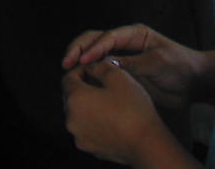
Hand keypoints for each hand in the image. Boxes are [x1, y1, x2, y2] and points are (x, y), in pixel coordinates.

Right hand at [62, 24, 214, 110]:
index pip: (108, 37)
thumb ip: (132, 63)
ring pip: (94, 54)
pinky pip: (101, 71)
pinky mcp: (122, 73)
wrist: (193, 84)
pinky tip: (80, 82)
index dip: (94, 48)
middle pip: (95, 39)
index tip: (83, 60)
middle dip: (79, 49)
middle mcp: (124, 42)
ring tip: (68, 71)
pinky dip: (88, 74)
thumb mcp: (157, 63)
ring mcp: (122, 57)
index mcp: (134, 34)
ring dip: (80, 60)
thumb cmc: (180, 67)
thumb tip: (106, 64)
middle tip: (66, 63)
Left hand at [62, 58, 177, 164]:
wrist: (146, 144)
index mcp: (75, 98)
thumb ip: (100, 66)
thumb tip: (92, 66)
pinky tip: (111, 119)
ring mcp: (79, 136)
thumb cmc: (132, 109)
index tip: (94, 69)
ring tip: (109, 102)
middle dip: (84, 87)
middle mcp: (71, 119)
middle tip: (103, 84)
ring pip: (78, 114)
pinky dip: (94, 122)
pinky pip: (87, 129)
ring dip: (89, 105)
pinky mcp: (90, 148)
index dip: (81, 70)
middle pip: (71, 97)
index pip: (68, 78)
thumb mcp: (118, 76)